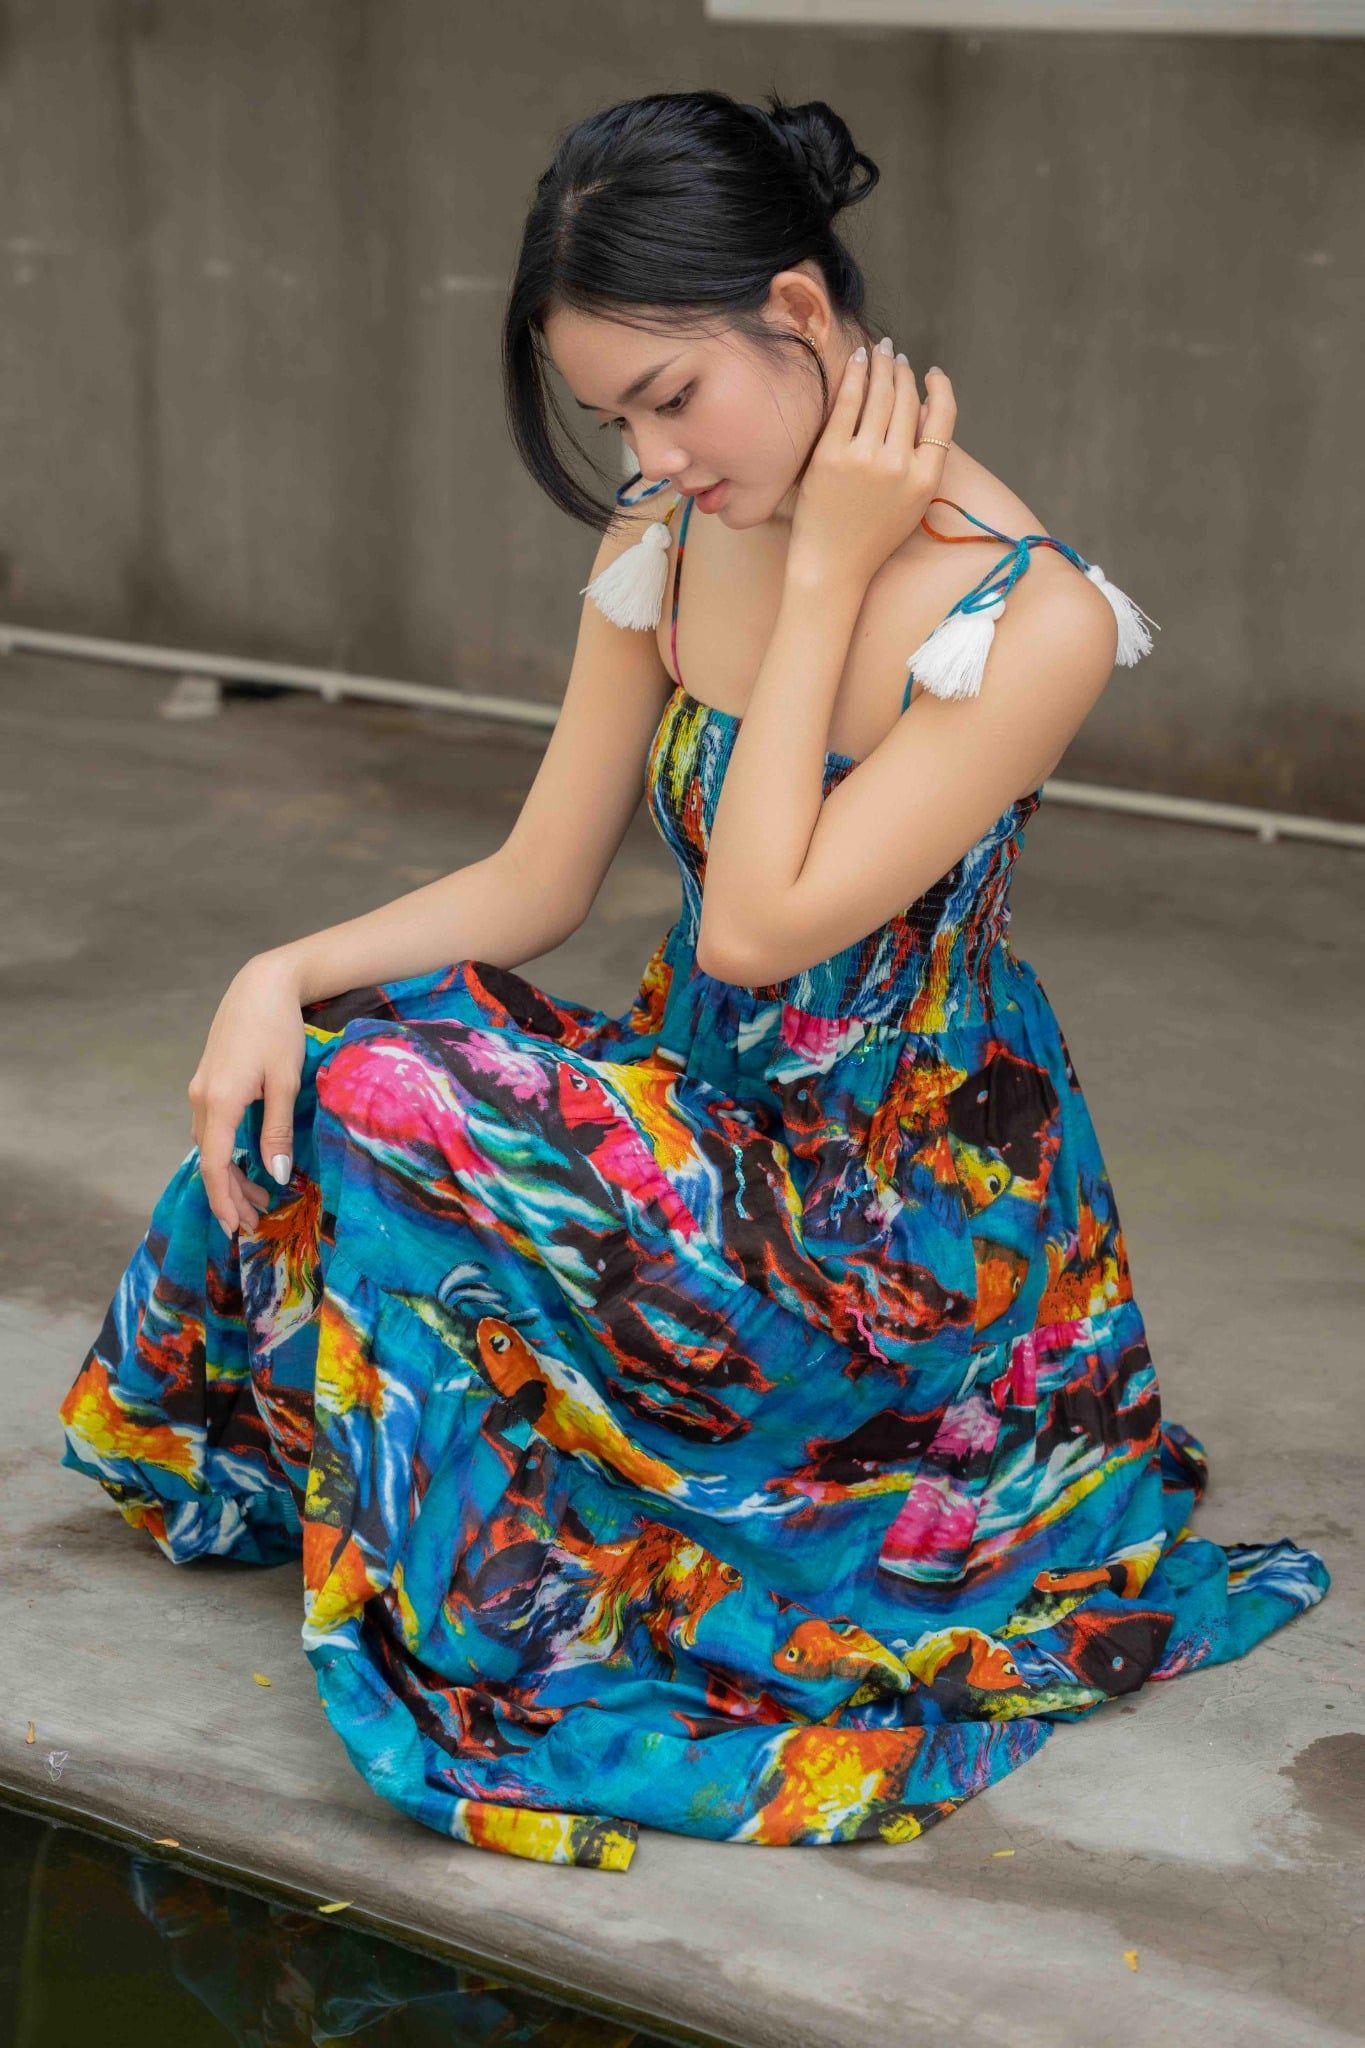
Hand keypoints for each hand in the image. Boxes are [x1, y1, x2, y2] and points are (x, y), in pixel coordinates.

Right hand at [187, 952, 306, 1236]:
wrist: (262, 985)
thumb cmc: (278, 1030)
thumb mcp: (284, 1083)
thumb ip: (277, 1131)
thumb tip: (277, 1175)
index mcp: (219, 1101)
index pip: (214, 1164)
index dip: (223, 1199)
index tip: (236, 1228)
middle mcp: (201, 1097)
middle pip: (209, 1158)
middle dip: (230, 1193)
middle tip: (256, 1221)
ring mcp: (201, 1088)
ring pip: (209, 1144)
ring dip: (229, 1172)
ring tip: (259, 1196)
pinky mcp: (209, 1080)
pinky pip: (211, 1127)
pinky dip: (226, 1150)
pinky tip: (246, 1160)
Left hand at [786, 342, 955, 590]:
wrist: (832, 565)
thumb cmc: (871, 536)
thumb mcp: (912, 504)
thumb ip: (922, 460)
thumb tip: (922, 409)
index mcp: (925, 479)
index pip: (942, 418)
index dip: (940, 389)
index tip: (932, 373)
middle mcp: (898, 465)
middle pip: (907, 402)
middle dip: (903, 372)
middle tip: (897, 356)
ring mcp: (864, 459)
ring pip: (880, 396)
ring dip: (883, 366)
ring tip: (881, 351)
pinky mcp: (831, 455)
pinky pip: (848, 403)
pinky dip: (857, 375)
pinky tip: (859, 360)